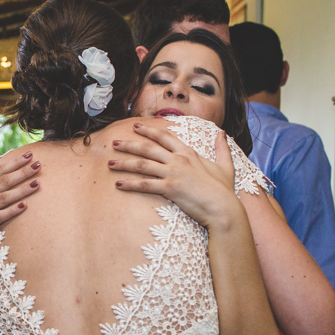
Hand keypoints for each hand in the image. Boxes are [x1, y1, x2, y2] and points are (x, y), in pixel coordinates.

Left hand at [109, 123, 238, 229]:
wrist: (223, 207)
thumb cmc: (224, 189)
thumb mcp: (225, 165)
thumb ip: (222, 148)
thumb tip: (223, 133)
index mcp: (189, 153)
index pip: (165, 137)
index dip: (149, 131)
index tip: (136, 127)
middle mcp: (178, 160)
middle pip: (148, 148)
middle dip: (129, 145)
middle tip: (114, 143)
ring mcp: (173, 173)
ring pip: (142, 165)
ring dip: (124, 163)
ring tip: (109, 163)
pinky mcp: (169, 188)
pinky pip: (144, 184)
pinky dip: (129, 184)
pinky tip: (118, 184)